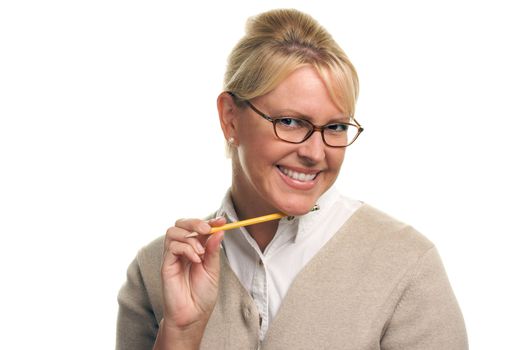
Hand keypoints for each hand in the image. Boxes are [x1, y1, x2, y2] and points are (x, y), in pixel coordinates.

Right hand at [160, 217, 225, 331]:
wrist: (193, 316)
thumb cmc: (202, 295)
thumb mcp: (213, 270)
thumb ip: (213, 250)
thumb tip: (219, 231)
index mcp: (195, 248)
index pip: (198, 228)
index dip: (209, 221)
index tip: (222, 221)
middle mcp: (182, 250)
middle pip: (181, 223)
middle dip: (195, 222)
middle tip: (207, 229)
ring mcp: (173, 256)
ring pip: (173, 231)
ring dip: (190, 237)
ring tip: (201, 253)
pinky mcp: (166, 265)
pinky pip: (172, 247)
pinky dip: (186, 249)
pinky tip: (195, 260)